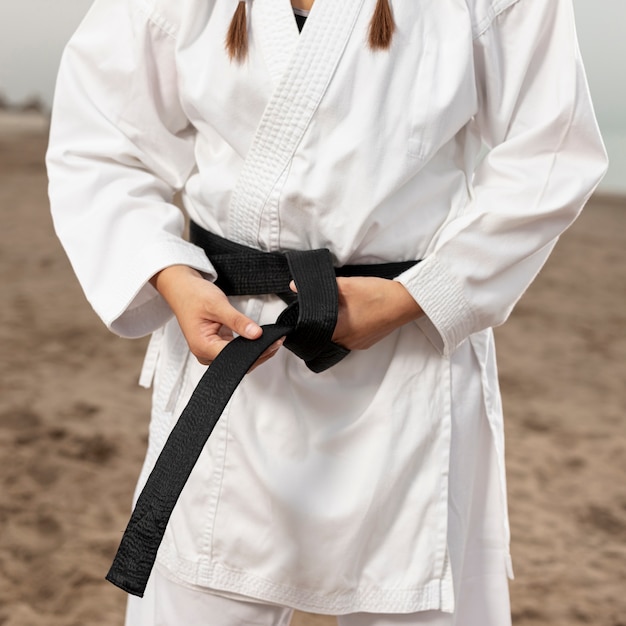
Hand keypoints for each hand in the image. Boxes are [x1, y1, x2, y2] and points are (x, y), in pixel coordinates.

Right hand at [151, 265, 283, 367]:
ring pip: (238, 358)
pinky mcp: (216, 345)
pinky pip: (235, 351)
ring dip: (256, 350)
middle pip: (238, 361)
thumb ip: (238, 321)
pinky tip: (261, 339)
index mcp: (202, 346)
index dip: (256, 351)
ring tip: (273, 339)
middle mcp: (205, 353)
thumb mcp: (218, 305)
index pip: (235, 357)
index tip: (272, 342)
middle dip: (259, 353)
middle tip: (277, 340)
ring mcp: (210, 350)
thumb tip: (256, 334)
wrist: (181, 288)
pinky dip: (248, 346)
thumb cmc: (193, 295)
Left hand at [290, 276, 421, 350]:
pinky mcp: (368, 342)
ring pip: (338, 337)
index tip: (301, 316)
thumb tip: (293, 287)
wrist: (406, 302)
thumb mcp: (346, 285)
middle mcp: (346, 342)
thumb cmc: (376, 294)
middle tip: (316, 310)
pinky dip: (347, 328)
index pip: (313, 332)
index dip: (305, 324)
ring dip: (334, 326)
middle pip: (325, 336)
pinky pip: (350, 337)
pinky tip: (351, 315)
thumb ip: (320, 287)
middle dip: (320, 324)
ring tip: (336, 311)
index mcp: (338, 331)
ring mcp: (358, 344)